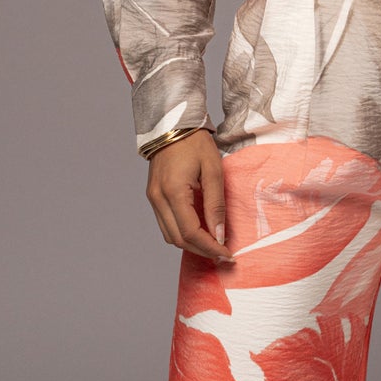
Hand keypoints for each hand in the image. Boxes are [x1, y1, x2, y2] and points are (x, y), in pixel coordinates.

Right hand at [146, 129, 233, 262]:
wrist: (173, 125)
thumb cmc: (195, 143)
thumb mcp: (213, 170)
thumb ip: (215, 205)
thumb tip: (219, 235)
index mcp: (172, 192)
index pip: (190, 232)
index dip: (209, 248)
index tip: (227, 255)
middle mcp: (158, 199)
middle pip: (178, 239)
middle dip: (202, 251)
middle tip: (223, 255)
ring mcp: (153, 198)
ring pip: (170, 235)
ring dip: (191, 244)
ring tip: (214, 245)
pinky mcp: (153, 196)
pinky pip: (166, 224)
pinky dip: (182, 233)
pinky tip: (200, 231)